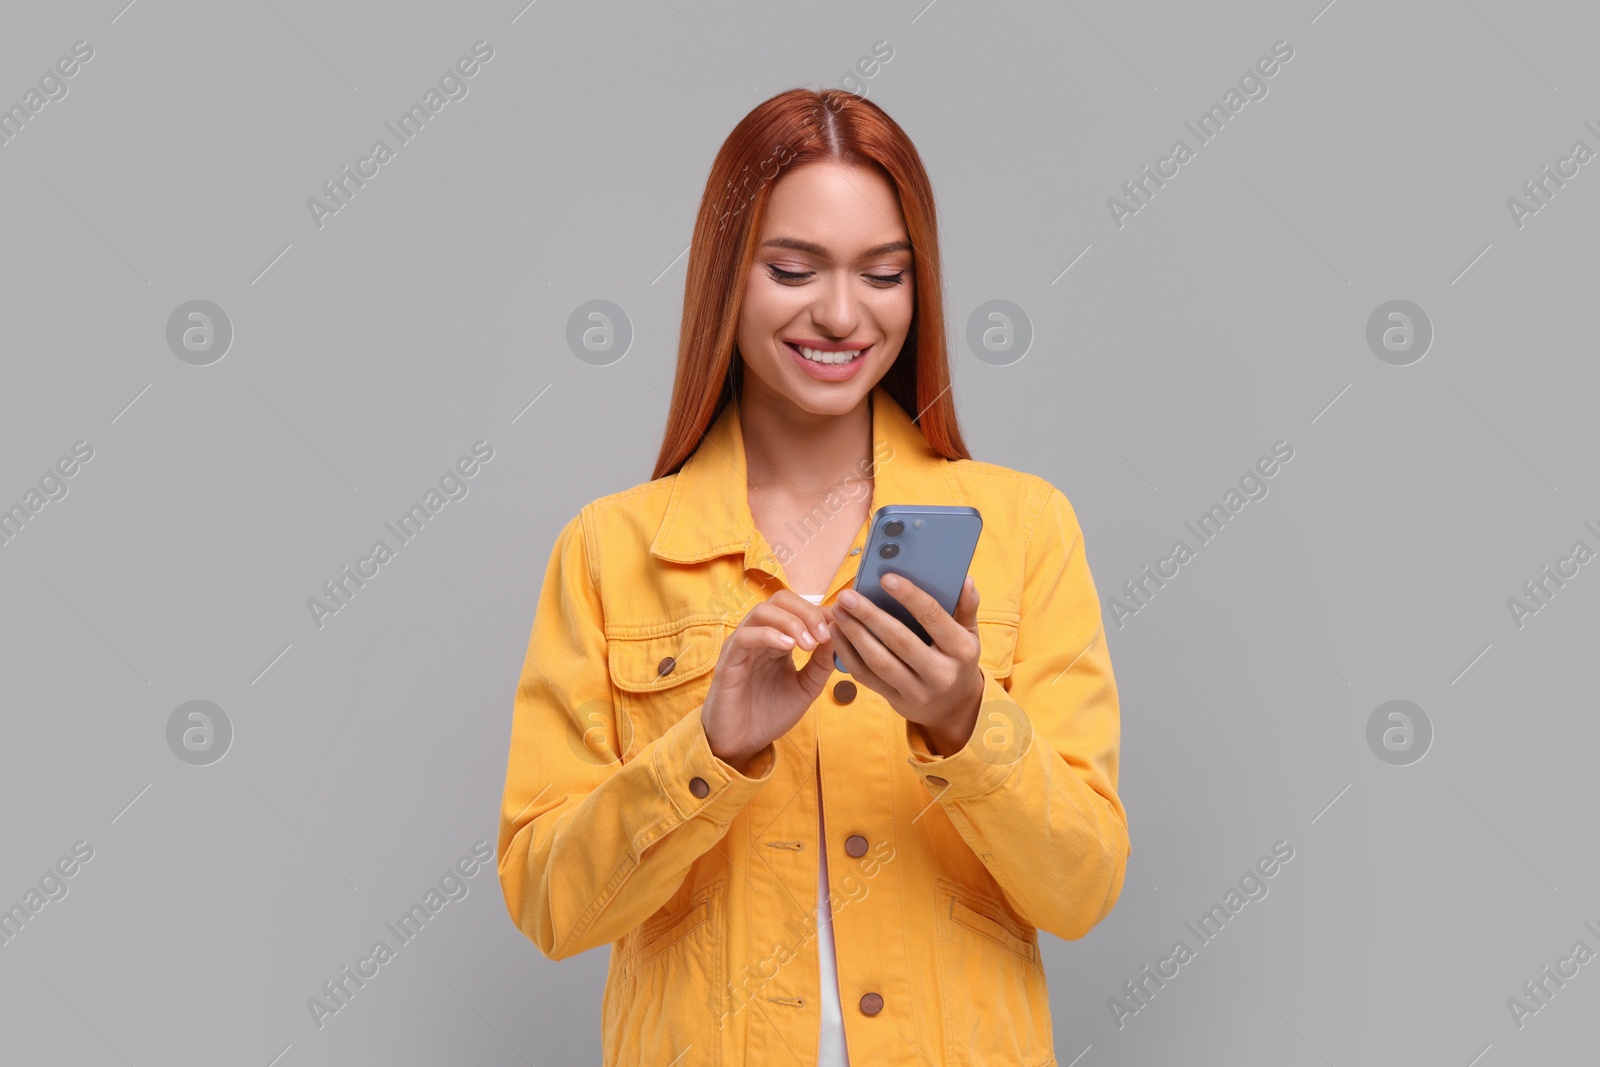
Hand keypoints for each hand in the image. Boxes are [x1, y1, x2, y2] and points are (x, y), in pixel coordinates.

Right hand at [701, 591, 834, 772]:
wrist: (741, 744)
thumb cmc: (769, 714)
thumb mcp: (806, 687)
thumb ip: (821, 663)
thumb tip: (839, 635)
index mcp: (778, 640)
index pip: (798, 608)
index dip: (821, 612)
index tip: (842, 626)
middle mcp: (759, 636)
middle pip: (781, 600)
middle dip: (808, 611)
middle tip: (825, 634)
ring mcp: (742, 646)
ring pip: (763, 611)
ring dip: (791, 622)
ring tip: (809, 644)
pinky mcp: (728, 660)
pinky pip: (746, 636)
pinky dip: (769, 634)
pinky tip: (788, 647)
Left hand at [824, 574, 984, 754]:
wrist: (955, 708)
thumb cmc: (958, 660)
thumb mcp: (970, 634)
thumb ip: (967, 607)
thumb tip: (965, 580)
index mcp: (961, 650)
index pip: (932, 617)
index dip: (908, 596)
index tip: (886, 578)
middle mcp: (940, 673)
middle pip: (899, 640)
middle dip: (869, 615)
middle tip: (847, 595)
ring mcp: (917, 691)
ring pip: (879, 661)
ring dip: (854, 634)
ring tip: (838, 612)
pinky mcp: (896, 701)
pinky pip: (867, 677)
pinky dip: (848, 655)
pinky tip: (836, 634)